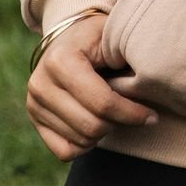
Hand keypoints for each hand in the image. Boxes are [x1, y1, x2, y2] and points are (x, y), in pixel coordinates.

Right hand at [26, 13, 157, 161]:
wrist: (72, 34)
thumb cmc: (99, 37)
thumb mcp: (113, 38)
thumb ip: (127, 60)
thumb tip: (148, 87)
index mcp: (61, 60)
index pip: (102, 103)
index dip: (131, 114)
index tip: (151, 116)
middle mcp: (40, 83)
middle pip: (91, 126)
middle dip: (119, 123)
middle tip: (136, 114)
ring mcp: (33, 104)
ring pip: (79, 141)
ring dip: (104, 132)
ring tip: (116, 114)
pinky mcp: (35, 120)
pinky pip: (64, 151)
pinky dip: (85, 145)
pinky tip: (97, 124)